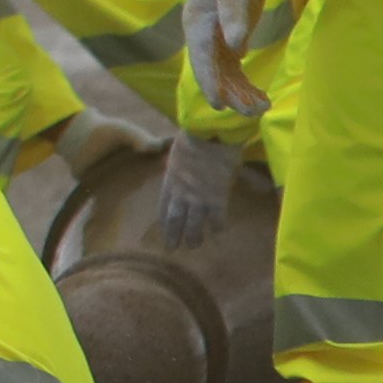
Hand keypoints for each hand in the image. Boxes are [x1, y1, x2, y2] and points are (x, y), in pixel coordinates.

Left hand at [155, 130, 248, 251]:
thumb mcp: (178, 155)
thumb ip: (179, 169)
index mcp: (170, 181)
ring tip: (194, 246)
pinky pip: (217, 217)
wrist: (210, 133)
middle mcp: (181, 193)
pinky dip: (217, 225)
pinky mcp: (217, 196)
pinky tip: (218, 232)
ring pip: (193, 223)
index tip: (164, 231)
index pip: (164, 206)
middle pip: (175, 219)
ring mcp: (198, 196)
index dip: (164, 221)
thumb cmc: (194, 139)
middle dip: (173, 235)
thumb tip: (181, 173)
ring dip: (193, 237)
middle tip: (173, 248)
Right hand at [183, 0, 270, 115]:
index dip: (210, 82)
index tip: (219, 104)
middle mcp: (204, 37)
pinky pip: (234, 68)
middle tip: (253, 111)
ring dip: (241, 92)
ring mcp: (216, 40)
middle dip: (231, 93)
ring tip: (263, 108)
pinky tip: (260, 97)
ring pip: (225, 74)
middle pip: (214, 72)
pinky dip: (245, 83)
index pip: (203, 59)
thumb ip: (234, 17)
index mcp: (198, 25)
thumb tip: (238, 49)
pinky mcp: (229, 40)